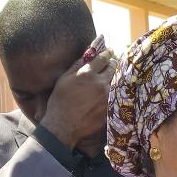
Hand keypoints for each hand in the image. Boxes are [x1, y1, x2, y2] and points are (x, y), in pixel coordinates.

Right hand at [40, 35, 114, 153]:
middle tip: (112, 62)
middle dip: (113, 63)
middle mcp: (100, 83)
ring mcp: (107, 96)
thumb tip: (88, 54)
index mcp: (87, 74)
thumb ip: (78, 65)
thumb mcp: (64, 79)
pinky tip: (111, 89)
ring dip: (115, 76)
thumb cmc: (60, 100)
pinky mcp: (110, 106)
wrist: (64, 125)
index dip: (107, 53)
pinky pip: (116, 93)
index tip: (109, 51)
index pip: (103, 58)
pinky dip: (114, 89)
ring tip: (112, 75)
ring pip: (116, 80)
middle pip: (113, 67)